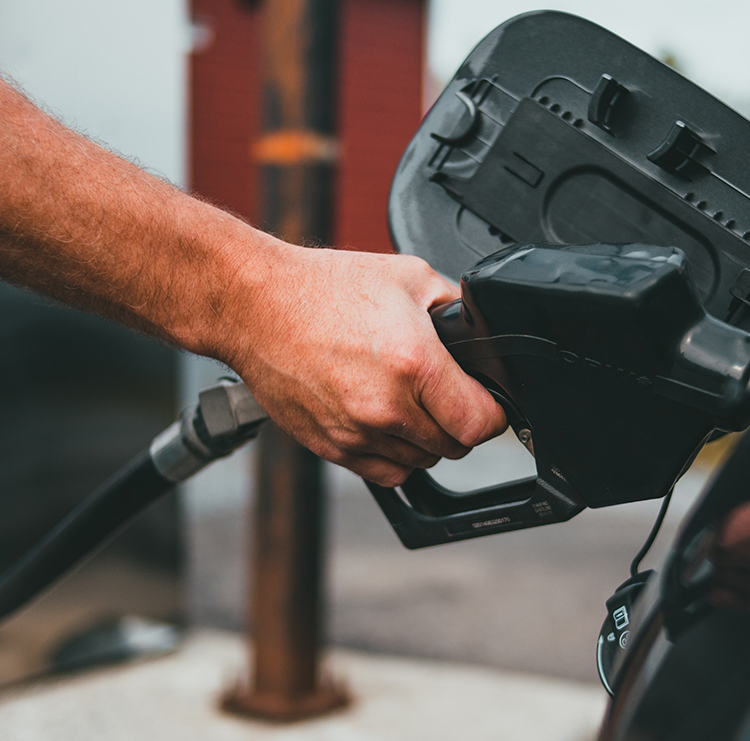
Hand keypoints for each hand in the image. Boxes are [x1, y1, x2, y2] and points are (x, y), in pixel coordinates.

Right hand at [217, 242, 507, 486]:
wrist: (256, 305)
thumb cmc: (324, 288)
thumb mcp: (409, 276)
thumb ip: (455, 308)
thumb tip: (480, 333)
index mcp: (414, 364)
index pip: (481, 423)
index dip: (493, 413)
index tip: (487, 402)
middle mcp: (387, 406)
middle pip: (454, 447)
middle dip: (459, 423)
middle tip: (446, 395)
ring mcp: (356, 432)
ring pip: (420, 463)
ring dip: (425, 441)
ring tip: (410, 403)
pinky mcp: (331, 447)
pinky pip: (384, 472)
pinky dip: (394, 455)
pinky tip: (386, 422)